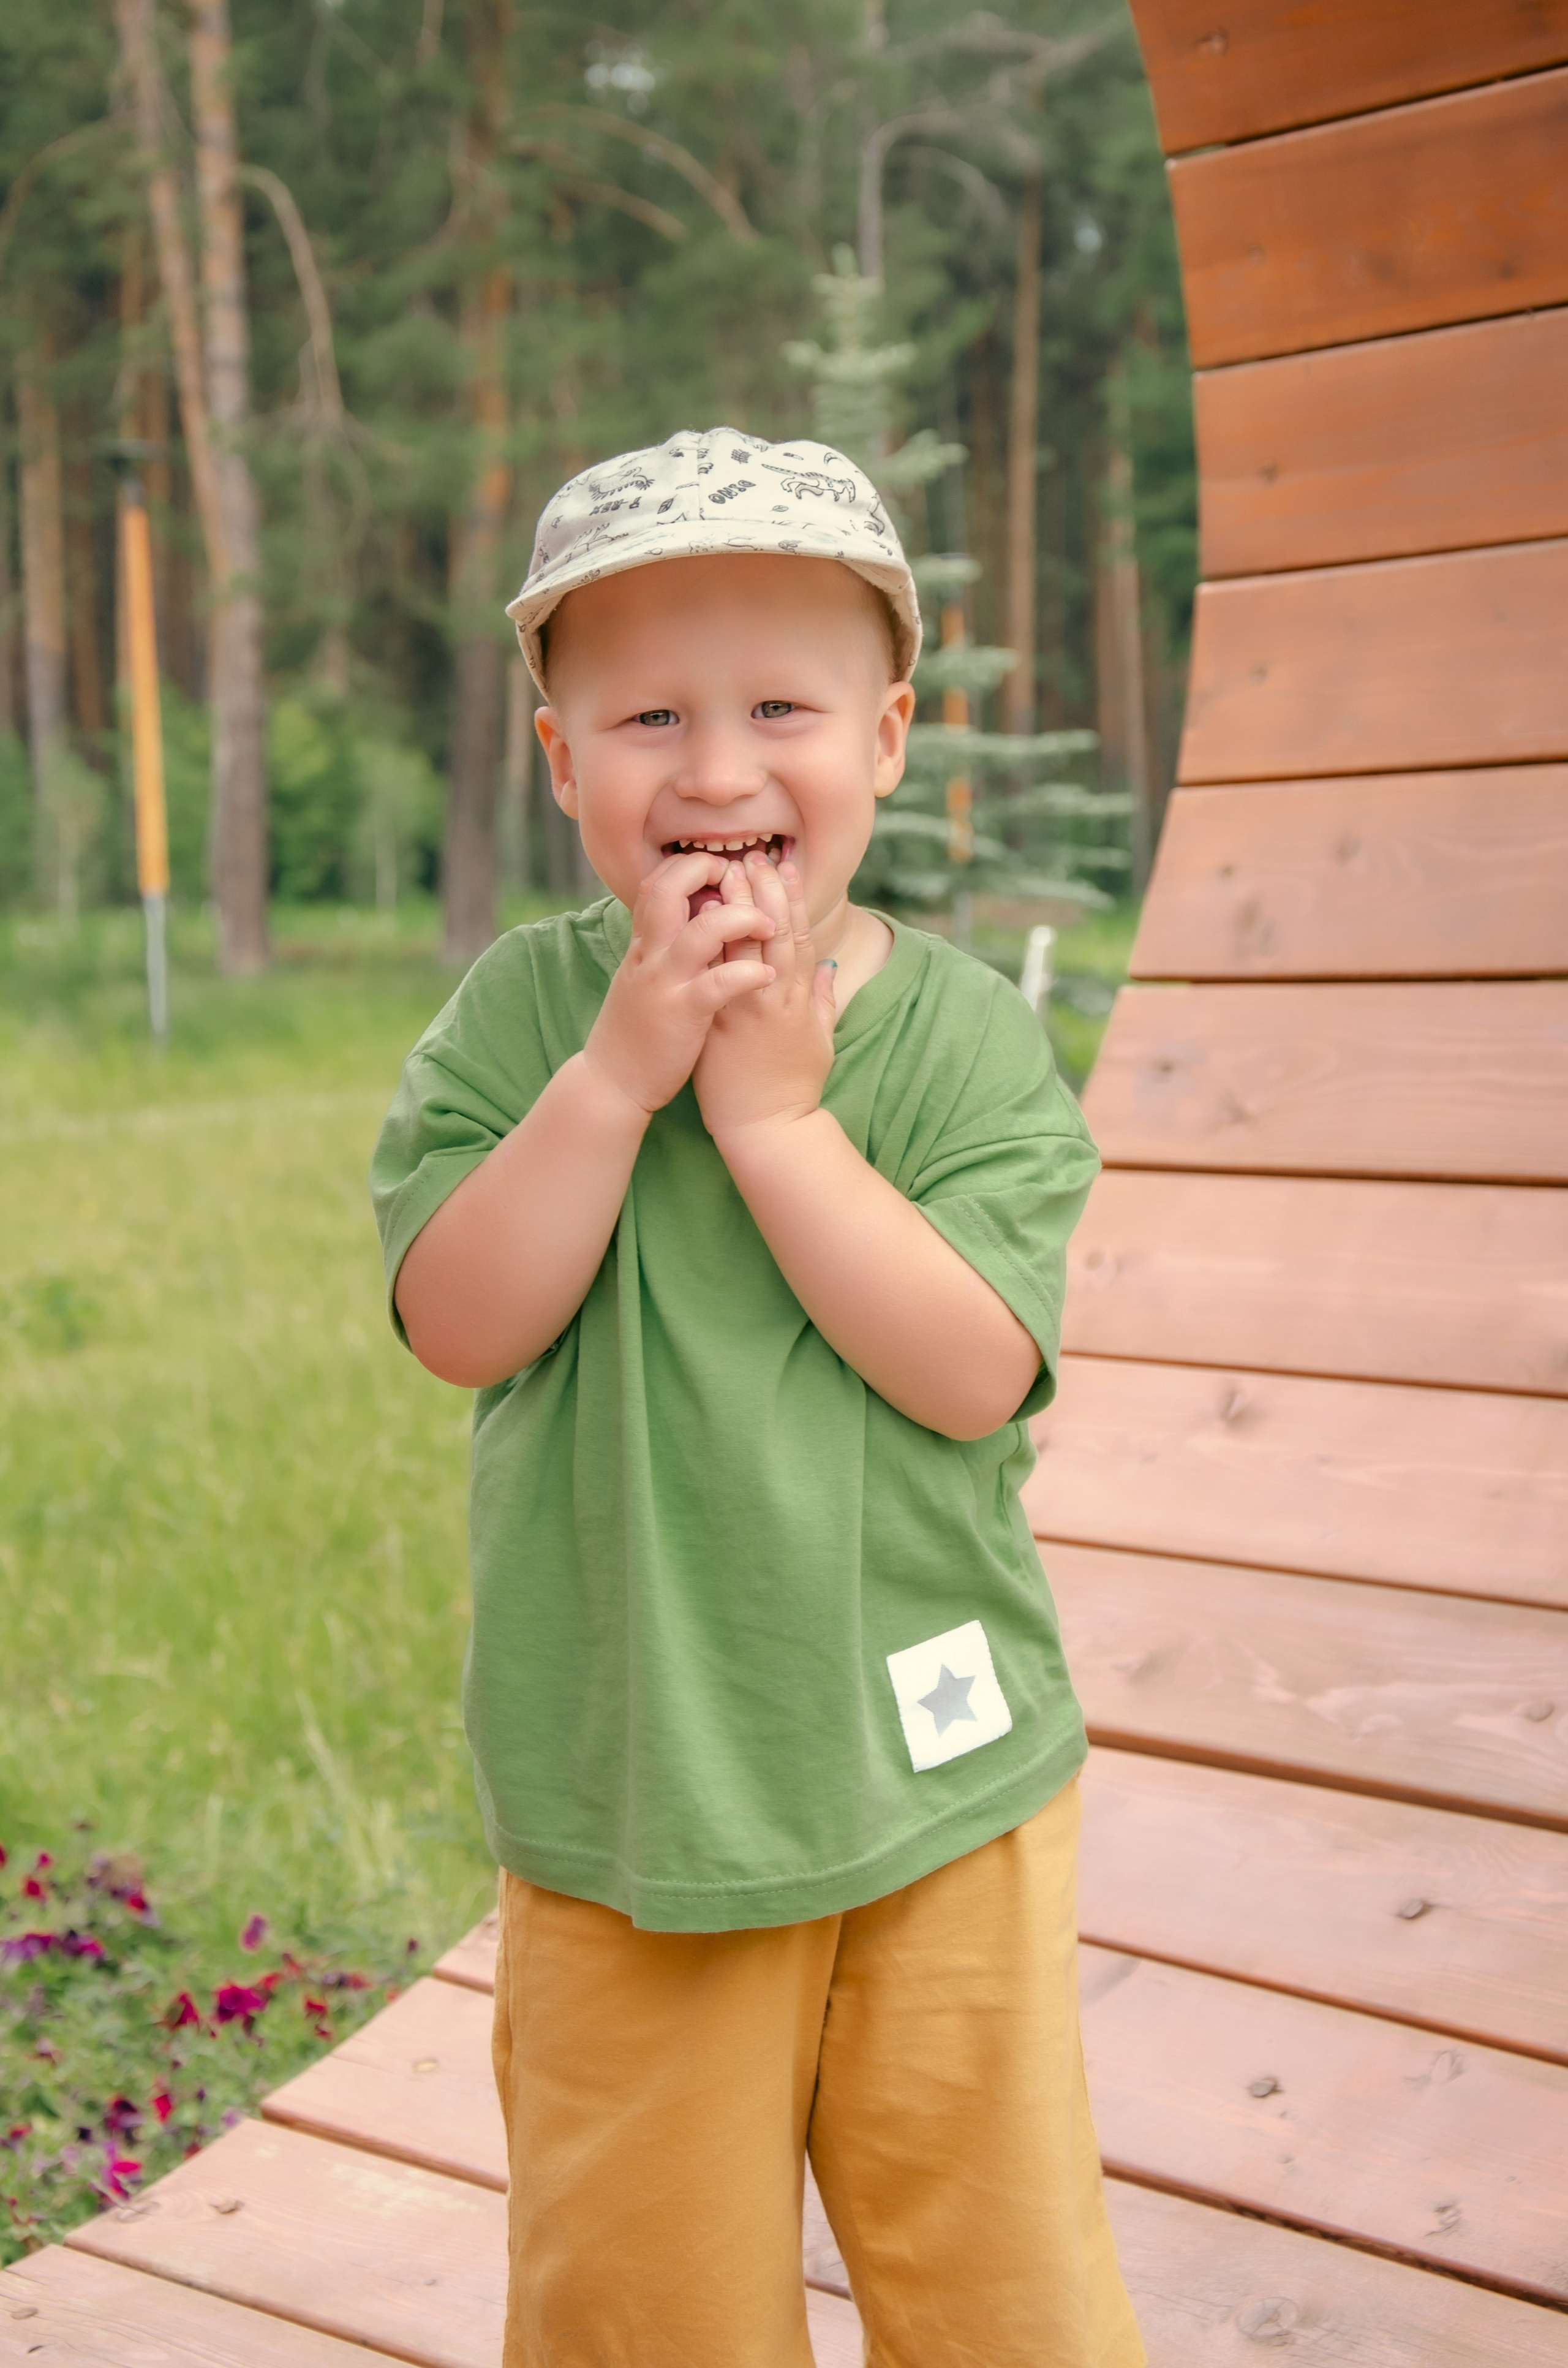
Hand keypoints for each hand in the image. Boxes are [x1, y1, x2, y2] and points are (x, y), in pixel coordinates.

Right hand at [584, 849, 775, 1114]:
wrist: (612, 1084)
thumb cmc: (635, 1034)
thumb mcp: (643, 981)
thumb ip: (660, 949)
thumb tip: (690, 919)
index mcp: (643, 947)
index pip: (657, 884)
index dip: (688, 866)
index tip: (718, 868)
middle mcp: (651, 956)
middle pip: (669, 889)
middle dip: (705, 871)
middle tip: (742, 877)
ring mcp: (666, 983)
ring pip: (701, 930)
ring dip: (741, 917)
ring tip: (768, 924)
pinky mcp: (683, 1014)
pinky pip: (718, 983)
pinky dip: (746, 972)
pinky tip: (766, 974)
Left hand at [693, 849, 836, 1140]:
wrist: (767, 1129)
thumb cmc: (792, 1089)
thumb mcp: (820, 1040)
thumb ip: (824, 999)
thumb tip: (828, 966)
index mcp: (801, 999)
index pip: (799, 936)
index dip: (794, 899)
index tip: (785, 866)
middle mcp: (777, 998)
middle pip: (775, 931)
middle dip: (765, 889)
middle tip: (755, 854)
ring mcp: (748, 1010)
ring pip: (746, 946)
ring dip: (738, 904)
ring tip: (729, 869)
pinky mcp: (720, 1024)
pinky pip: (715, 973)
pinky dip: (710, 943)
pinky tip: (700, 914)